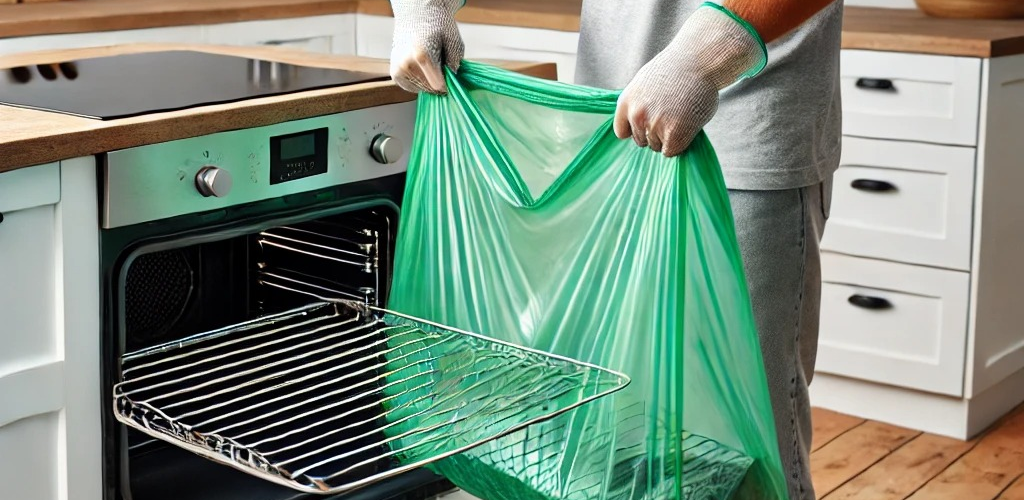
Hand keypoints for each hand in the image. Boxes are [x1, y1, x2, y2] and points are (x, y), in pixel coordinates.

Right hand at [389, 0, 464, 93]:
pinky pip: (413, 87)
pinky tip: (420, 66)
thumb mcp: (453, 41)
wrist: (416, 16)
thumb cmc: (436, 27)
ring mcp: (398, 70)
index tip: (450, 74)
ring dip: (429, 80)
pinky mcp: (395, 74)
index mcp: (421, 55)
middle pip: (430, 89)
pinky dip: (420, 80)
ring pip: (422, 89)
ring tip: (428, 62)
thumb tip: (452, 80)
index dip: (448, 83)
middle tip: (438, 63)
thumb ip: (455, 63)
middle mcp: (406, 64)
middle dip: (438, 80)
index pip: (439, 85)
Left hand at [613, 4, 766, 157]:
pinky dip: (680, 143)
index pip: (622, 132)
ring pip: (657, 147)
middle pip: (641, 141)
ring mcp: (654, 125)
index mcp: (625, 102)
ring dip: (669, 138)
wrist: (699, 60)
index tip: (650, 123)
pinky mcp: (674, 134)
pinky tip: (688, 125)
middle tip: (673, 114)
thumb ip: (638, 105)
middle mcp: (636, 115)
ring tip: (682, 115)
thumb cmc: (677, 70)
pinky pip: (671, 152)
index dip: (638, 130)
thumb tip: (639, 128)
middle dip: (655, 133)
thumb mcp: (645, 84)